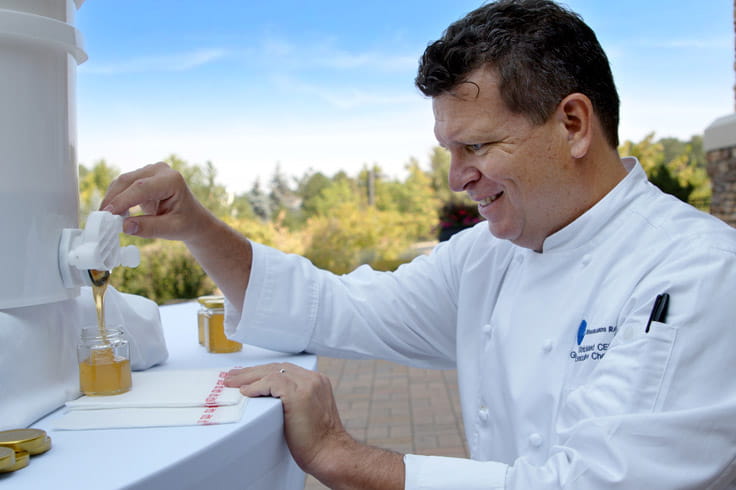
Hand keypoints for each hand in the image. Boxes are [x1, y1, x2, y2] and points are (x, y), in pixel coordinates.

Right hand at [99, 162, 212, 241]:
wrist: (192, 218)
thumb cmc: (186, 223)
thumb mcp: (171, 230)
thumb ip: (149, 228)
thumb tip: (125, 226)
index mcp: (172, 180)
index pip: (141, 187)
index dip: (122, 200)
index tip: (108, 215)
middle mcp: (161, 170)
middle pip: (128, 181)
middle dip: (113, 199)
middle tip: (102, 219)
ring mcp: (151, 171)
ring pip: (122, 181)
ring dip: (112, 199)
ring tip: (107, 219)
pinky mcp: (142, 176)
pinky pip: (123, 185)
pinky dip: (115, 198)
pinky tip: (114, 213)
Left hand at [224, 363, 349, 475]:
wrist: (330, 453)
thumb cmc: (318, 441)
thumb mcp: (309, 412)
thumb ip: (296, 399)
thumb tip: (270, 399)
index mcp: (317, 381)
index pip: (286, 369)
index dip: (264, 372)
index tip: (247, 376)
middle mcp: (314, 379)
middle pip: (277, 367)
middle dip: (252, 371)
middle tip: (233, 376)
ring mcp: (307, 385)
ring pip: (272, 371)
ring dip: (249, 377)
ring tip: (232, 383)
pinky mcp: (298, 394)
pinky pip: (272, 382)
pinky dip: (256, 387)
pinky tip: (246, 392)